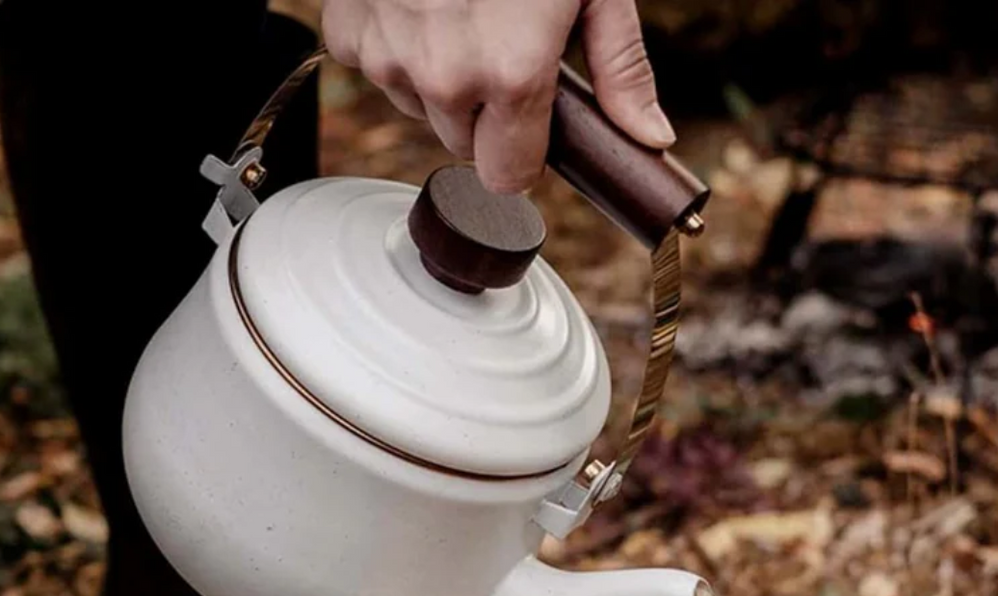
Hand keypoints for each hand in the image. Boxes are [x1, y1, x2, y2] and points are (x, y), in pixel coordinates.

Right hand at [323, 0, 674, 194]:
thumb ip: (620, 68)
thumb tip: (649, 136)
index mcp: (511, 74)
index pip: (510, 176)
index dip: (525, 152)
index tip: (531, 122)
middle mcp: (445, 77)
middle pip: (464, 144)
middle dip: (483, 111)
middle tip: (498, 42)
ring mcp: (389, 56)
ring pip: (419, 106)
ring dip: (438, 76)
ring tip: (458, 10)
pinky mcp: (349, 32)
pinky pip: (375, 67)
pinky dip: (396, 42)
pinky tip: (417, 0)